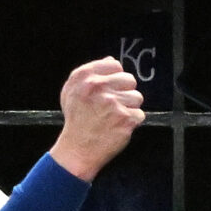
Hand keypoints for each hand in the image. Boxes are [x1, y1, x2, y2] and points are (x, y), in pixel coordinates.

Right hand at [51, 58, 144, 180]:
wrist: (77, 149)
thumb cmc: (76, 120)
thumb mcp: (71, 91)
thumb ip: (89, 72)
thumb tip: (111, 61)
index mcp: (85, 78)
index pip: (116, 66)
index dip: (115, 78)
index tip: (110, 89)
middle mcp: (98, 88)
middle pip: (130, 80)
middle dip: (124, 93)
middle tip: (112, 106)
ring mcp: (113, 103)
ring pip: (137, 98)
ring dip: (129, 108)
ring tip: (114, 117)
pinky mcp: (125, 119)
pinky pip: (139, 115)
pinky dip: (131, 122)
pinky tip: (118, 126)